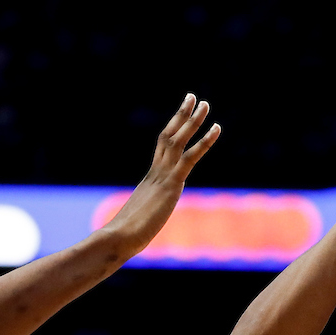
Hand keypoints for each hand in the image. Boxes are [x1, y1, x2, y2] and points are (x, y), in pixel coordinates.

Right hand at [103, 94, 220, 245]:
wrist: (118, 237)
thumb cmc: (122, 237)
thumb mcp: (137, 225)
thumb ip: (141, 221)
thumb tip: (134, 232)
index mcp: (149, 181)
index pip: (161, 150)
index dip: (171, 132)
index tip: (179, 119)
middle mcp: (155, 173)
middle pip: (168, 136)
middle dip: (180, 116)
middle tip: (191, 97)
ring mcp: (162, 176)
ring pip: (178, 140)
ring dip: (193, 120)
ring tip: (205, 103)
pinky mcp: (171, 184)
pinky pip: (190, 157)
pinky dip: (205, 141)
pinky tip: (217, 128)